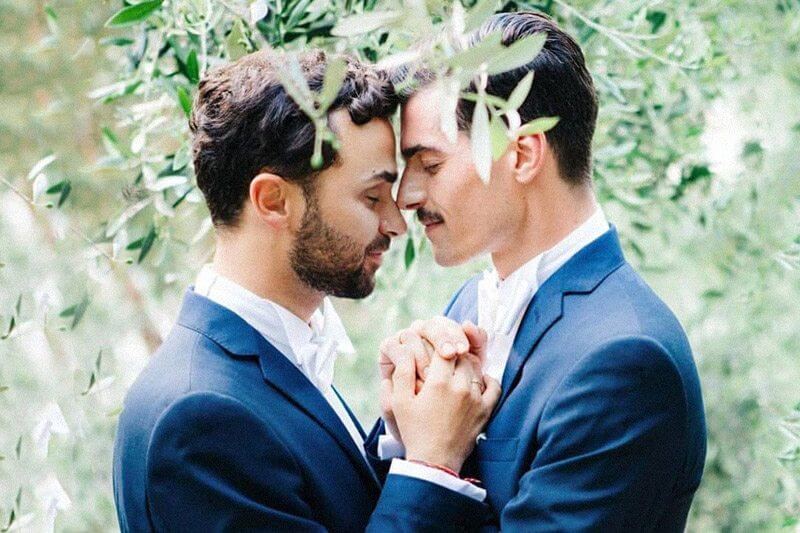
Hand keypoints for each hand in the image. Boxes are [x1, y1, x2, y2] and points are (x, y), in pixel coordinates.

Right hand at [378, 318, 488, 441]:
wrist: (434, 461)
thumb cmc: (414, 431)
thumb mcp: (399, 402)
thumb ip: (402, 373)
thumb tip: (406, 351)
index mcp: (438, 383)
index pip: (443, 348)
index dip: (438, 345)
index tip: (434, 350)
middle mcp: (460, 387)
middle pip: (461, 356)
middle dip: (452, 354)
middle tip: (444, 358)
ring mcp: (476, 399)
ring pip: (476, 369)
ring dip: (467, 365)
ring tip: (456, 370)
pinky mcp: (485, 410)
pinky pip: (494, 386)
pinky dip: (487, 379)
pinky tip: (477, 380)